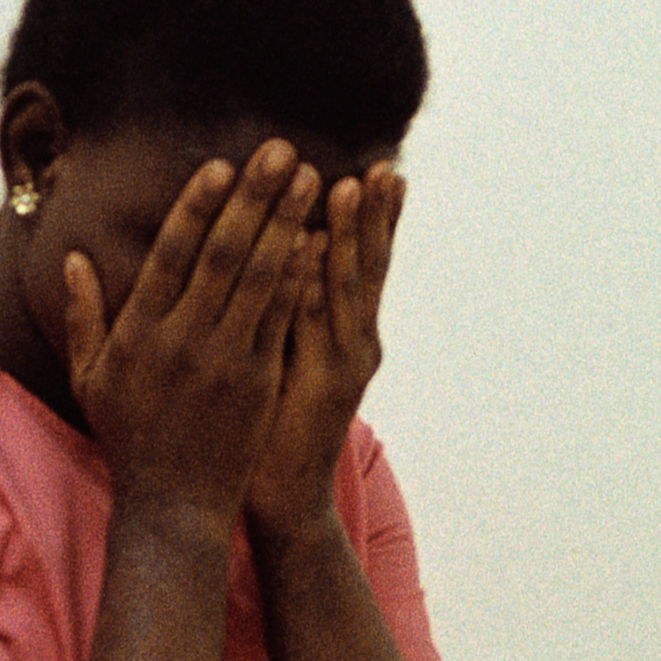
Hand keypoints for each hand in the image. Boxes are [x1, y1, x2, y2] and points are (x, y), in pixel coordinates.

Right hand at [63, 139, 313, 520]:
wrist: (172, 507)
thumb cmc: (128, 438)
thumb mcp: (90, 379)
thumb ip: (84, 317)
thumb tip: (73, 258)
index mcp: (139, 334)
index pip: (171, 256)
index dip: (197, 206)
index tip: (221, 165)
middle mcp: (181, 341)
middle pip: (222, 255)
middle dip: (254, 198)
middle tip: (283, 150)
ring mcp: (223, 362)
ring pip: (259, 280)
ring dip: (288, 224)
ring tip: (313, 179)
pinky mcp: (257, 383)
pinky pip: (281, 320)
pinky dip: (300, 278)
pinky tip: (319, 241)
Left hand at [247, 164, 401, 534]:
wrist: (282, 492)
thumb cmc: (276, 420)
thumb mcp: (291, 354)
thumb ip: (298, 308)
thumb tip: (290, 250)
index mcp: (352, 334)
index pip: (369, 264)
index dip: (378, 219)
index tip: (384, 170)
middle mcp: (358, 344)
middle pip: (370, 268)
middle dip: (375, 216)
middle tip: (382, 168)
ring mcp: (343, 365)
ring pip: (347, 287)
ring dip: (347, 235)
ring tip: (349, 186)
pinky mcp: (320, 385)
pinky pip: (312, 320)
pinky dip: (312, 282)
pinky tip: (308, 246)